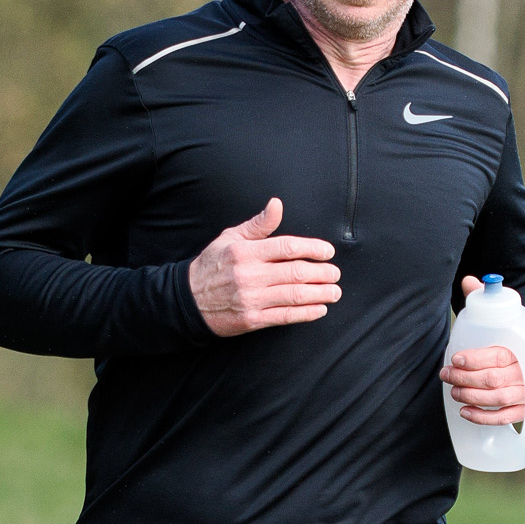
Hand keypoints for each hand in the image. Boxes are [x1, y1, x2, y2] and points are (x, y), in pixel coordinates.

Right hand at [187, 198, 341, 337]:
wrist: (189, 301)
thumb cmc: (212, 266)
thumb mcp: (230, 238)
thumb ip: (258, 225)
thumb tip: (277, 204)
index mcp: (245, 252)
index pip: (287, 247)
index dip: (312, 249)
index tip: (328, 252)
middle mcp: (249, 275)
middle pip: (295, 272)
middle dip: (322, 273)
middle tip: (335, 274)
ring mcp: (251, 299)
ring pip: (294, 295)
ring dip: (320, 294)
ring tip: (334, 292)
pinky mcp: (252, 319)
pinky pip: (285, 316)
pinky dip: (306, 313)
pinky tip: (320, 308)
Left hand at [440, 274, 524, 423]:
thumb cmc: (513, 336)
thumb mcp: (502, 316)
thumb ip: (485, 299)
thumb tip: (469, 282)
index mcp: (522, 347)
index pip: (498, 356)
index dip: (475, 359)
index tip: (456, 358)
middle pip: (493, 380)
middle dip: (465, 378)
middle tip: (446, 374)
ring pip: (497, 399)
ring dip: (471, 396)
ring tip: (453, 390)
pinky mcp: (524, 408)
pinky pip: (505, 418)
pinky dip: (484, 417)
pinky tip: (465, 411)